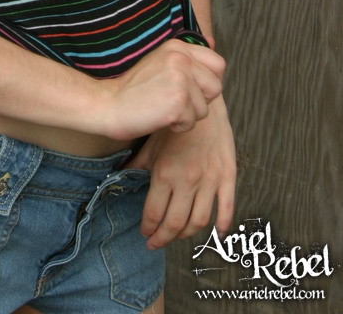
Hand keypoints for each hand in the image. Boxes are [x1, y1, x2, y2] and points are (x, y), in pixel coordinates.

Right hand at [103, 39, 225, 139]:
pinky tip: (159, 116)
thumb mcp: (161, 62)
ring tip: (163, 108)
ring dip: (186, 115)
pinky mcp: (178, 101)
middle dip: (199, 100)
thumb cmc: (134, 89)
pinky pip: (192, 123)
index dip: (207, 81)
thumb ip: (187, 55)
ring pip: (204, 108)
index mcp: (177, 46)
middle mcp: (181, 58)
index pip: (218, 64)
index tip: (188, 88)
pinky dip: (177, 126)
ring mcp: (180, 78)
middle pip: (215, 87)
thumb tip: (212, 41)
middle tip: (173, 100)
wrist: (108, 104)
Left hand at [127, 94, 235, 249]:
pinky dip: (222, 225)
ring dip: (187, 236)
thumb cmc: (174, 122)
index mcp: (165, 173)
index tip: (145, 233)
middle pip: (175, 223)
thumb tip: (117, 177)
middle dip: (163, 238)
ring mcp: (209, 180)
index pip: (154, 213)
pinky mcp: (227, 176)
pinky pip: (227, 208)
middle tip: (156, 242)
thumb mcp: (150, 142)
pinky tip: (216, 233)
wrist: (202, 102)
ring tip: (178, 236)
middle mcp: (187, 180)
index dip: (148, 228)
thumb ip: (136, 164)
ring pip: (199, 221)